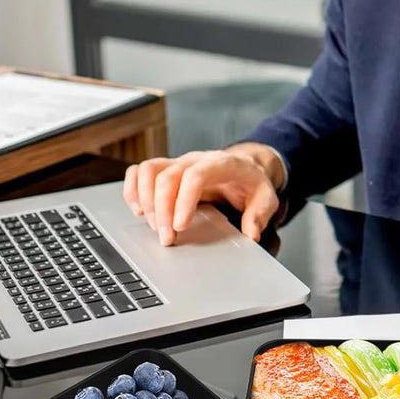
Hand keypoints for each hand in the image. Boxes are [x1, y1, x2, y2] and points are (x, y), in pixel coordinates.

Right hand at [122, 144, 283, 245]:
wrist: (244, 166)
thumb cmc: (252, 182)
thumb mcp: (266, 197)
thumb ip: (260, 215)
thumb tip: (251, 234)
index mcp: (220, 164)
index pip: (195, 175)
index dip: (183, 200)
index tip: (180, 226)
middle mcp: (195, 160)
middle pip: (167, 176)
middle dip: (162, 211)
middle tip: (167, 239)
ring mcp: (178, 162)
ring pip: (148, 170)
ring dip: (145, 201)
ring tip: (154, 227)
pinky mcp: (167, 169)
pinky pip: (140, 171)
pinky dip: (133, 190)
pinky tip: (139, 211)